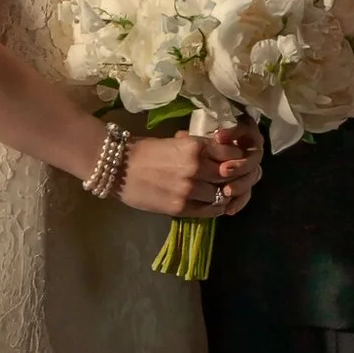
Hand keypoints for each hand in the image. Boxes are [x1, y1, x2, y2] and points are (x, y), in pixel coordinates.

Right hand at [119, 118, 261, 221]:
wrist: (117, 167)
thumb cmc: (144, 150)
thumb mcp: (175, 142)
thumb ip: (198, 147)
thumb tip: (217, 150)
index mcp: (195, 147)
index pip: (231, 153)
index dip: (236, 158)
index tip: (235, 161)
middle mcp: (197, 168)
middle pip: (230, 175)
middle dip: (235, 177)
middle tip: (234, 178)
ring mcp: (189, 190)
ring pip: (221, 194)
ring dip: (224, 193)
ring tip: (222, 192)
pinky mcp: (180, 208)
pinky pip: (209, 210)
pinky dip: (216, 207)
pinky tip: (215, 204)